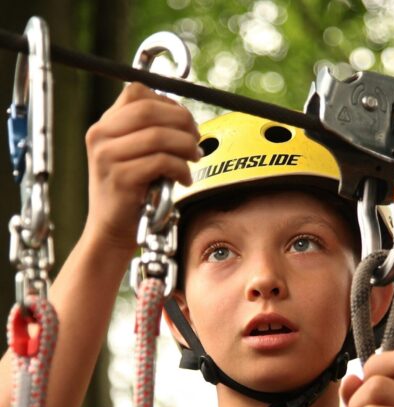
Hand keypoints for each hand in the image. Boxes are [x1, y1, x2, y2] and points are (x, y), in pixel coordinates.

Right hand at [84, 82, 200, 251]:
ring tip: (194, 158)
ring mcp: (108, 157)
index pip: (137, 93)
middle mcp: (100, 136)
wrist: (110, 231)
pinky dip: (181, 168)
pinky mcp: (121, 178)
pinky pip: (161, 162)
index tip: (185, 121)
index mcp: (104, 126)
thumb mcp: (132, 156)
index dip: (168, 102)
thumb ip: (149, 134)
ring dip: (186, 146)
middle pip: (150, 110)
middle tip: (197, 138)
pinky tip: (184, 178)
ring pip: (158, 135)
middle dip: (182, 121)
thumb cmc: (130, 195)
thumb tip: (186, 120)